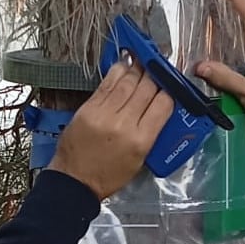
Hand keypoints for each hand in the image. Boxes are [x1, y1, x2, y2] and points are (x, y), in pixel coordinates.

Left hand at [47, 59, 174, 198]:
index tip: (169, 86)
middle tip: (158, 69)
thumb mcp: (139, 160)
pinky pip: (107, 84)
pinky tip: (124, 67)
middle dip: (154, 76)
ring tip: (143, 62)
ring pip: (127, 81)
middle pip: (146, 88)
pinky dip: (117, 73)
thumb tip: (159, 105)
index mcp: (141, 140)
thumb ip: (151, 131)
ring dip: (137, 69)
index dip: (169, 91)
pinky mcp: (88, 108)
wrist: (74, 181)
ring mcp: (103, 113)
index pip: (163, 104)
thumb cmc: (109, 175)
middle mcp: (123, 123)